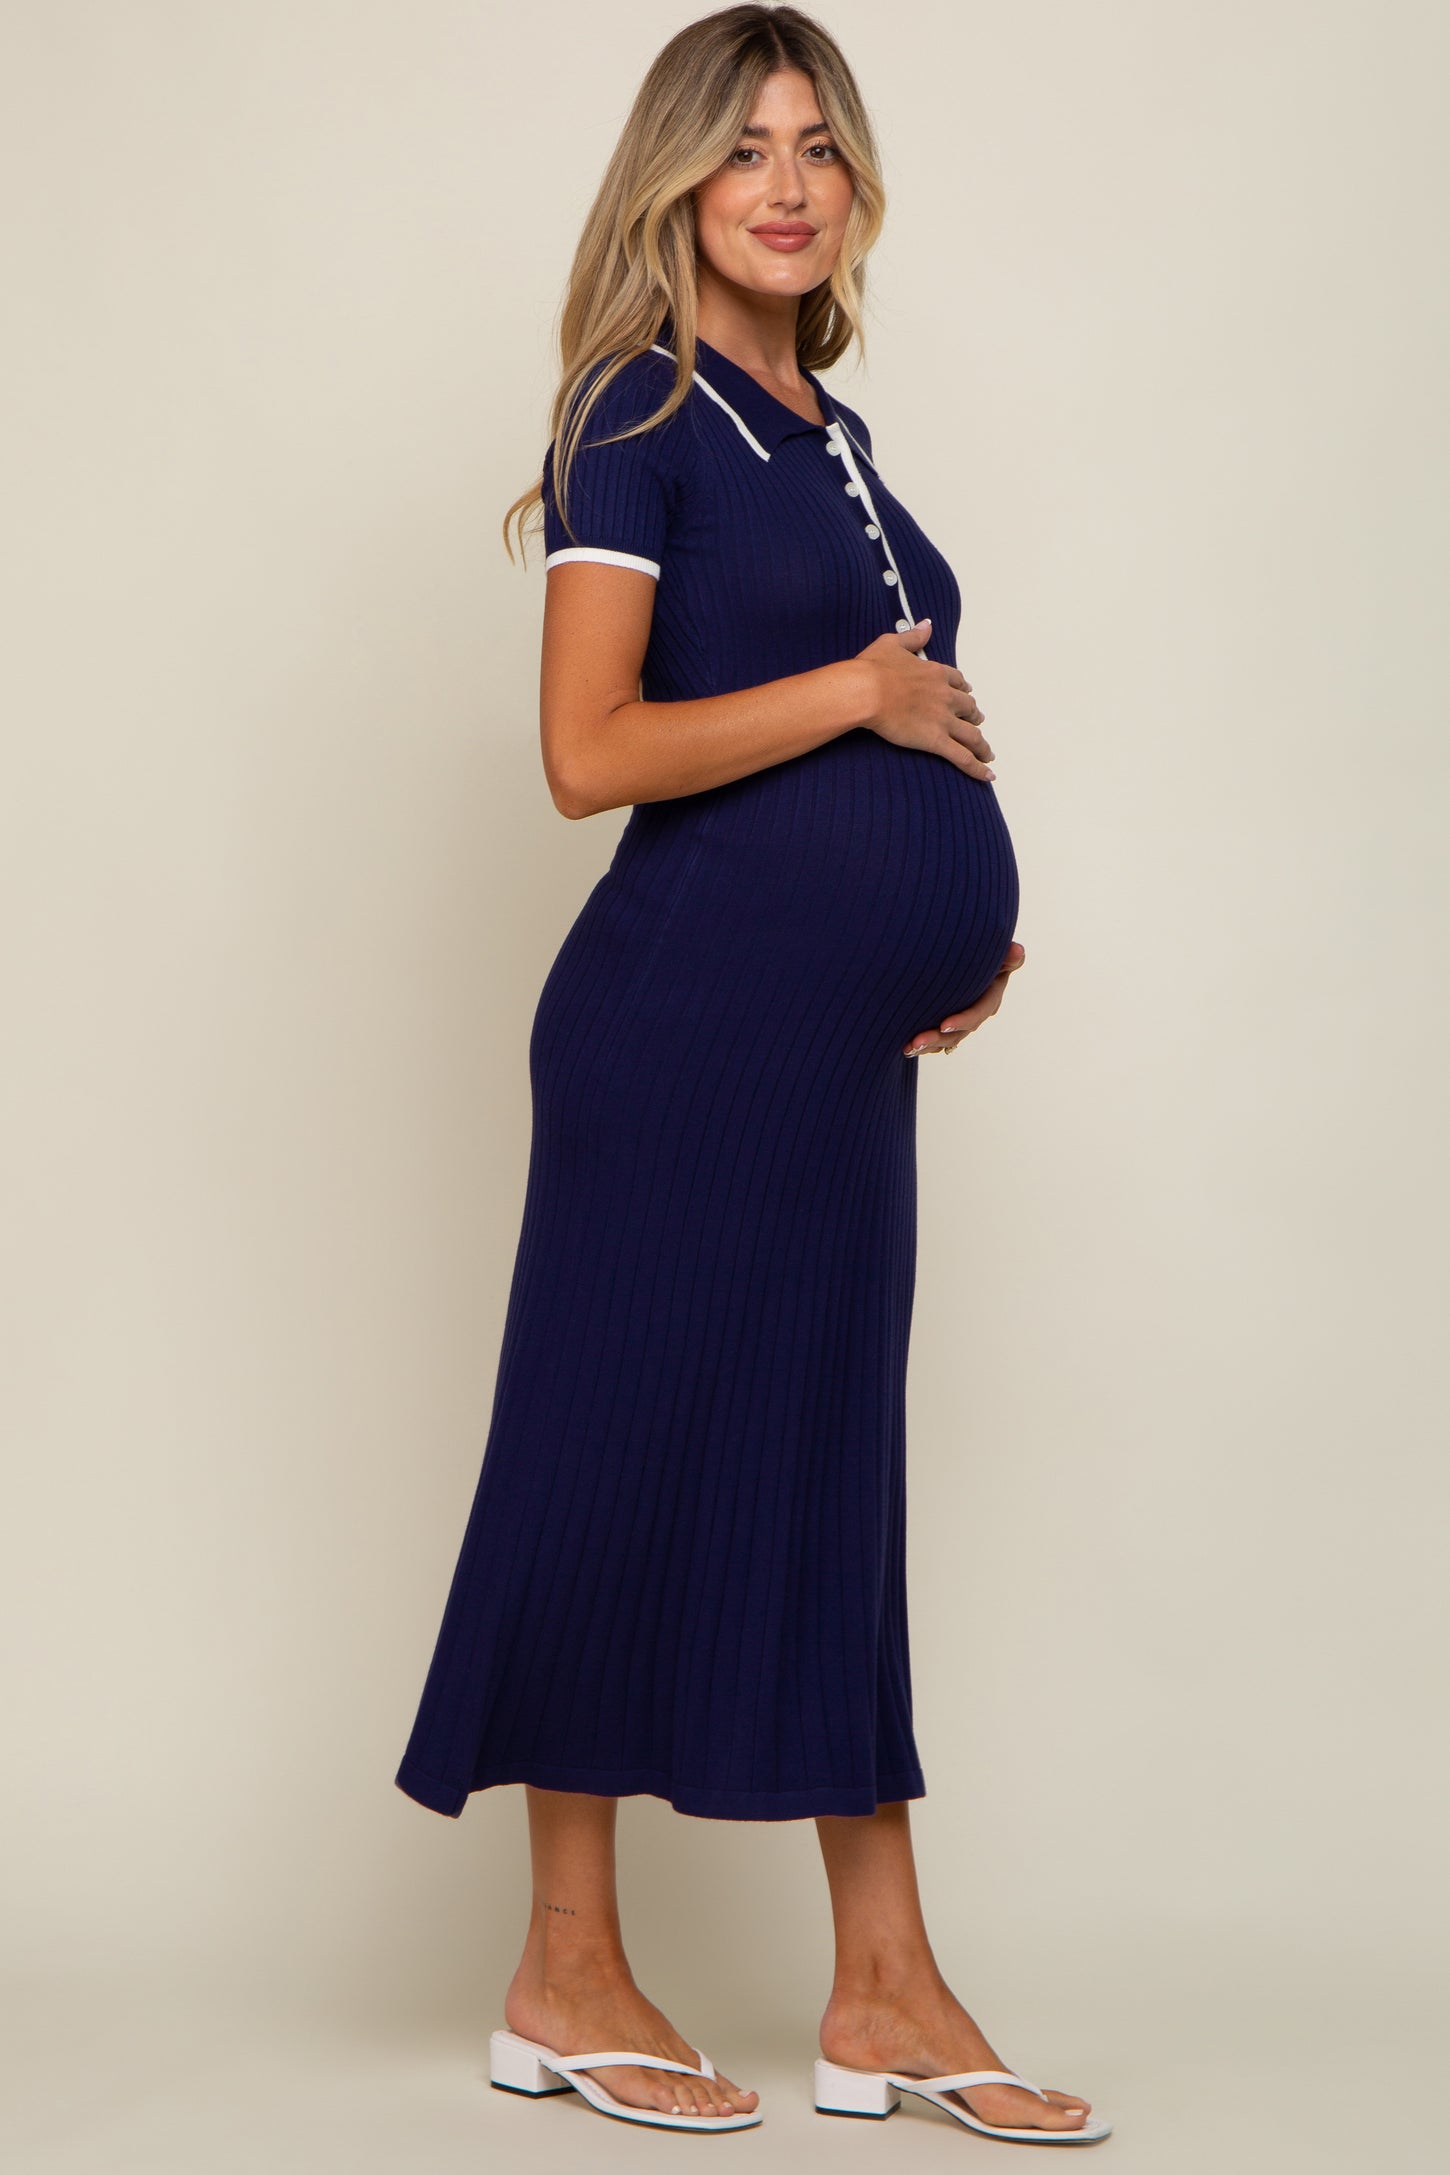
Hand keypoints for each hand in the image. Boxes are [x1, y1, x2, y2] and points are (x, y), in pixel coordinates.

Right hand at [856, 618, 994, 780]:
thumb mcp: (892, 644)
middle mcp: (945, 695)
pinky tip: (988, 775)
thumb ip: (913, 636)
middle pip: (969, 707)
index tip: (966, 692)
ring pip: (972, 735)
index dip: (963, 689)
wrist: (866, 690)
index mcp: (935, 673)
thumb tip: (927, 625)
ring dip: (982, 745)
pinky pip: (963, 757)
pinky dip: (978, 768)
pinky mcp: (935, 740)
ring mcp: (943, 719)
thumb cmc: (873, 669)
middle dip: (974, 716)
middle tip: (976, 722)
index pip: (958, 681)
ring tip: (987, 753)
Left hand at [904, 941, 1025, 1057]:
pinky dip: (923, 1044)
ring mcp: (961, 1020)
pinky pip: (937, 1039)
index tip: (944, 1025)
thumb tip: (1017, 951)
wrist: (965, 953)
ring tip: (908, 1047)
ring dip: (927, 1045)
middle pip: (959, 1031)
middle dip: (938, 1038)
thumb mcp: (998, 953)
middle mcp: (976, 1013)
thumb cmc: (983, 951)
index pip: (978, 1012)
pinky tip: (906, 1048)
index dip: (963, 1020)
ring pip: (946, 1039)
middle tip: (916, 1041)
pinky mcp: (948, 1022)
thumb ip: (1007, 955)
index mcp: (990, 997)